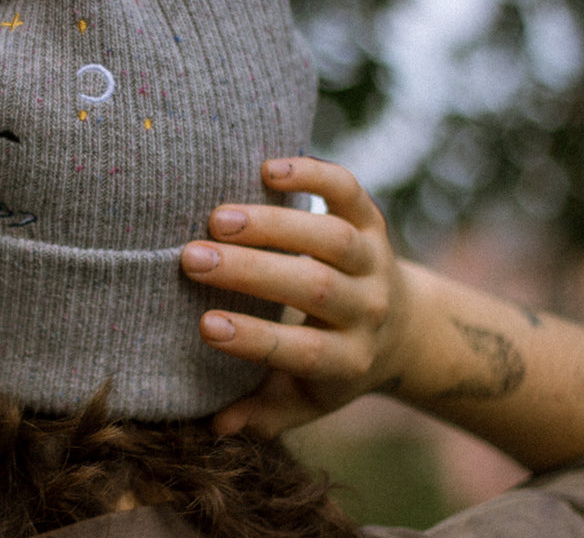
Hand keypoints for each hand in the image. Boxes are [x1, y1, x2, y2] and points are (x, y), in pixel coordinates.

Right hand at [181, 157, 412, 437]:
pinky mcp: (372, 220)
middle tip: (190, 258)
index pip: (302, 351)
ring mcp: (373, 260)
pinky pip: (348, 192)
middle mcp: (367, 309)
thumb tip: (216, 426)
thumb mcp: (304, 400)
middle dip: (251, 272)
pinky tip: (268, 168)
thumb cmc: (332, 365)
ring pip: (332, 236)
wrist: (405, 328)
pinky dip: (314, 175)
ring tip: (216, 218)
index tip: (204, 325)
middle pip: (314, 287)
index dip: (256, 340)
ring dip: (274, 224)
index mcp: (347, 359)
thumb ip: (262, 414)